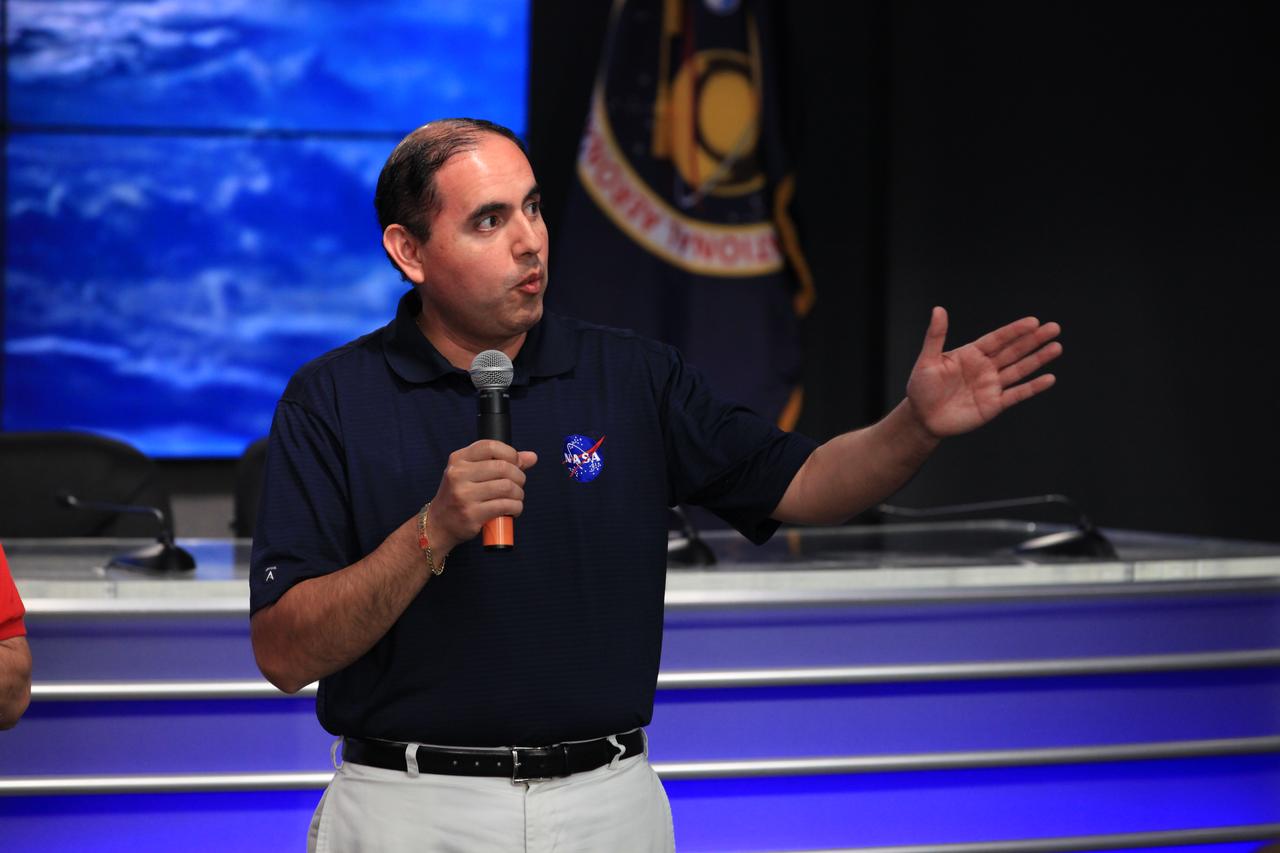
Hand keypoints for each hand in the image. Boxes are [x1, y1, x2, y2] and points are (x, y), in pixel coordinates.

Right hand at [426, 440, 537, 553]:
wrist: (439, 524)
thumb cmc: (461, 495)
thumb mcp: (473, 473)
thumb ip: (501, 462)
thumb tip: (532, 457)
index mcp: (458, 459)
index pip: (490, 446)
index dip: (510, 453)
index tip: (515, 463)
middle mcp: (458, 474)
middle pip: (503, 467)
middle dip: (519, 476)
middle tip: (518, 485)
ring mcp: (463, 495)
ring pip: (507, 487)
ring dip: (519, 494)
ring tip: (516, 498)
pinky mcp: (471, 514)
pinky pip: (505, 506)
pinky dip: (516, 507)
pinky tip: (513, 510)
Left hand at [906, 307, 1061, 438]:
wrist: (922, 418)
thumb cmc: (921, 387)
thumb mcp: (927, 360)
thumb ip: (936, 336)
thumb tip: (938, 309)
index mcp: (972, 354)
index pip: (998, 339)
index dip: (1015, 330)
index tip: (1033, 321)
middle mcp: (985, 367)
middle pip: (1014, 351)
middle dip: (1034, 340)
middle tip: (1054, 328)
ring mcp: (991, 385)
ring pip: (1019, 369)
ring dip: (1038, 359)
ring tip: (1057, 347)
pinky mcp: (994, 404)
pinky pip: (1017, 394)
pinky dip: (1033, 387)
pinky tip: (1049, 378)